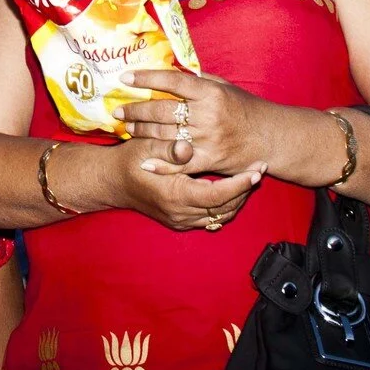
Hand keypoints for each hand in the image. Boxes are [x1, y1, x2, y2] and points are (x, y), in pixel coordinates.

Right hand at [93, 136, 264, 230]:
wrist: (110, 182)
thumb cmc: (127, 160)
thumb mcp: (144, 147)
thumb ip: (167, 147)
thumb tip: (186, 147)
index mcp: (174, 194)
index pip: (217, 194)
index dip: (239, 184)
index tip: (255, 171)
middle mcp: (180, 213)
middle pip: (225, 208)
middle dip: (245, 190)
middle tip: (258, 169)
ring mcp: (180, 220)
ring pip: (220, 216)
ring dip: (237, 199)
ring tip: (249, 178)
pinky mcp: (179, 222)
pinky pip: (210, 218)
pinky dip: (224, 205)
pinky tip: (230, 188)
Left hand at [118, 70, 280, 176]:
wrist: (272, 138)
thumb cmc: (246, 110)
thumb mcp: (224, 87)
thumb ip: (198, 80)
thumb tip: (169, 70)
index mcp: (210, 92)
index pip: (172, 81)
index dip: (146, 78)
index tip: (125, 77)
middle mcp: (208, 115)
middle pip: (163, 110)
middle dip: (136, 110)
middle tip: (117, 110)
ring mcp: (208, 139)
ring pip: (166, 135)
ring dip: (142, 132)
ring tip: (126, 128)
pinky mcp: (210, 160)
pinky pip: (181, 162)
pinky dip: (161, 163)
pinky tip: (144, 160)